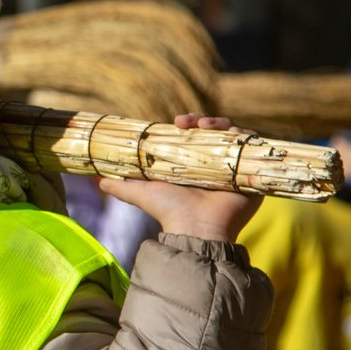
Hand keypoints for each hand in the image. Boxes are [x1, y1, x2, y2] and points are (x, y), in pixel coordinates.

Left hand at [99, 113, 262, 241]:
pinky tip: (229, 133)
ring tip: (205, 125)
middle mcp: (215, 165)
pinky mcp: (251, 173)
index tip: (176, 122)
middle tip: (187, 122)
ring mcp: (234, 168)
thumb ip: (120, 185)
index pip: (195, 135)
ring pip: (233, 135)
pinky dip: (243, 135)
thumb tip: (97, 179)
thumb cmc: (169, 211)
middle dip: (203, 120)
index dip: (188, 123)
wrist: (195, 229)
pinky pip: (253, 146)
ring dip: (220, 123)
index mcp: (194, 165)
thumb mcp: (140, 193)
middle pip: (214, 132)